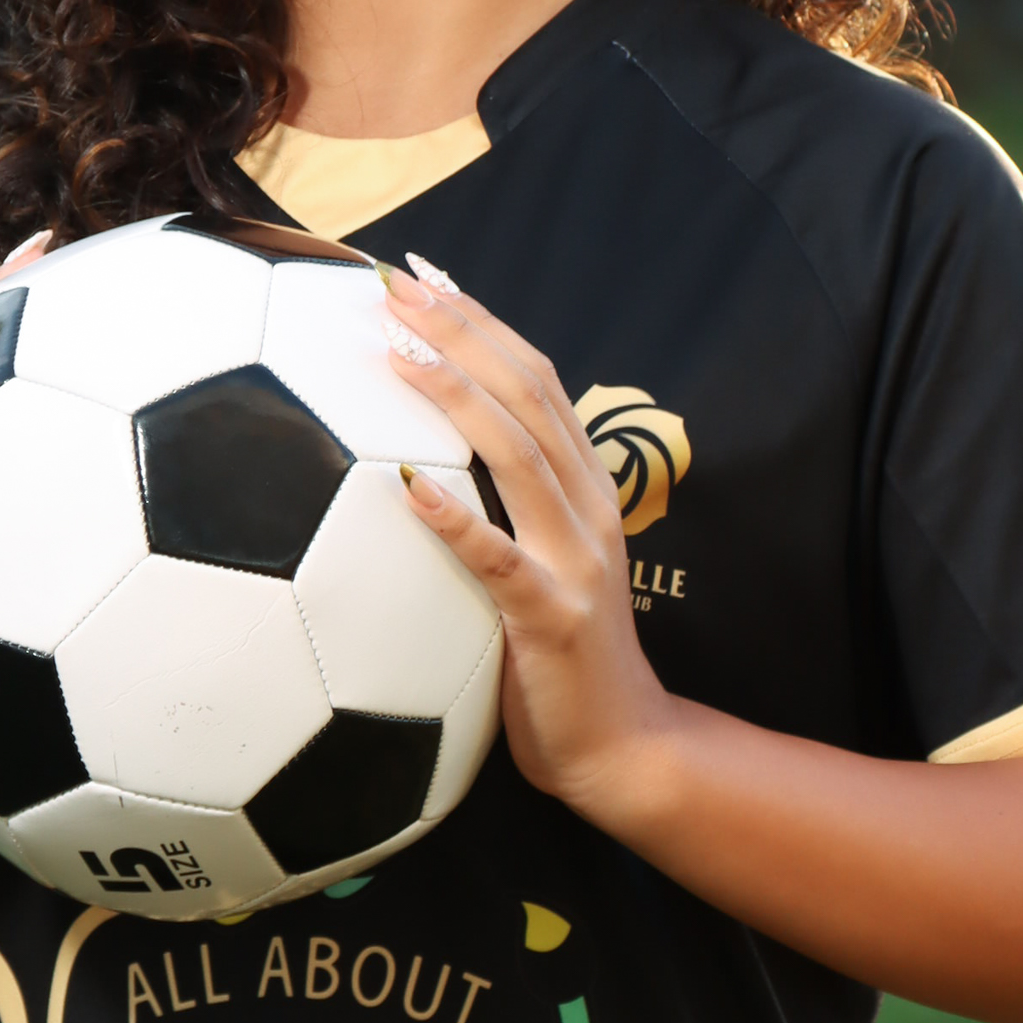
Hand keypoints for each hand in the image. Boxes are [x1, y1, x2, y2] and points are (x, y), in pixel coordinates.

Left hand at [378, 258, 669, 813]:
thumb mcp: (535, 566)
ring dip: (455, 394)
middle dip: (461, 329)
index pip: (535, 378)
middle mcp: (588, 508)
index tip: (425, 272)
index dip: (481, 320)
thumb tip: (415, 467)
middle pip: (527, 394)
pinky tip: (405, 484)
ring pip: (519, 455)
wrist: (625, 749)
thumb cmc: (560, 662)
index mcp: (583, 489)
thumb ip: (499, 513)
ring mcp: (576, 560)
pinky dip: (454, 518)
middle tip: (396, 283)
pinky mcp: (553, 617)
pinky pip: (498, 560)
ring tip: (397, 348)